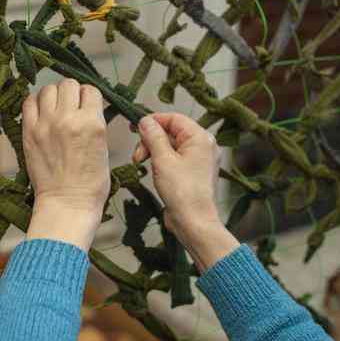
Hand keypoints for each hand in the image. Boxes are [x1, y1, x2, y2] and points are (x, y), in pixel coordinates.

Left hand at [22, 79, 109, 251]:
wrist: (67, 203)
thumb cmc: (90, 183)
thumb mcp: (103, 147)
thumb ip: (94, 122)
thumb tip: (86, 106)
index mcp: (92, 123)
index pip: (90, 90)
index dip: (89, 97)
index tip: (86, 105)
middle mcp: (68, 119)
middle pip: (68, 85)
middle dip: (71, 93)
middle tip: (70, 106)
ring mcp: (46, 124)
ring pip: (48, 89)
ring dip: (53, 96)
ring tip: (55, 109)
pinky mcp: (29, 132)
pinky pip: (28, 102)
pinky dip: (35, 103)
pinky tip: (40, 113)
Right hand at [134, 113, 237, 269]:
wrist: (193, 222)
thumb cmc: (182, 191)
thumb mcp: (162, 159)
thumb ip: (153, 136)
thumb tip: (145, 121)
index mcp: (200, 138)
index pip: (174, 118)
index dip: (153, 121)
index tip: (136, 128)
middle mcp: (203, 146)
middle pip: (171, 132)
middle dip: (151, 140)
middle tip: (138, 155)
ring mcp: (199, 160)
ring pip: (171, 146)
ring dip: (153, 151)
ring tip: (141, 164)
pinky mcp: (193, 173)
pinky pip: (174, 159)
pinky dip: (161, 161)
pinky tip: (152, 171)